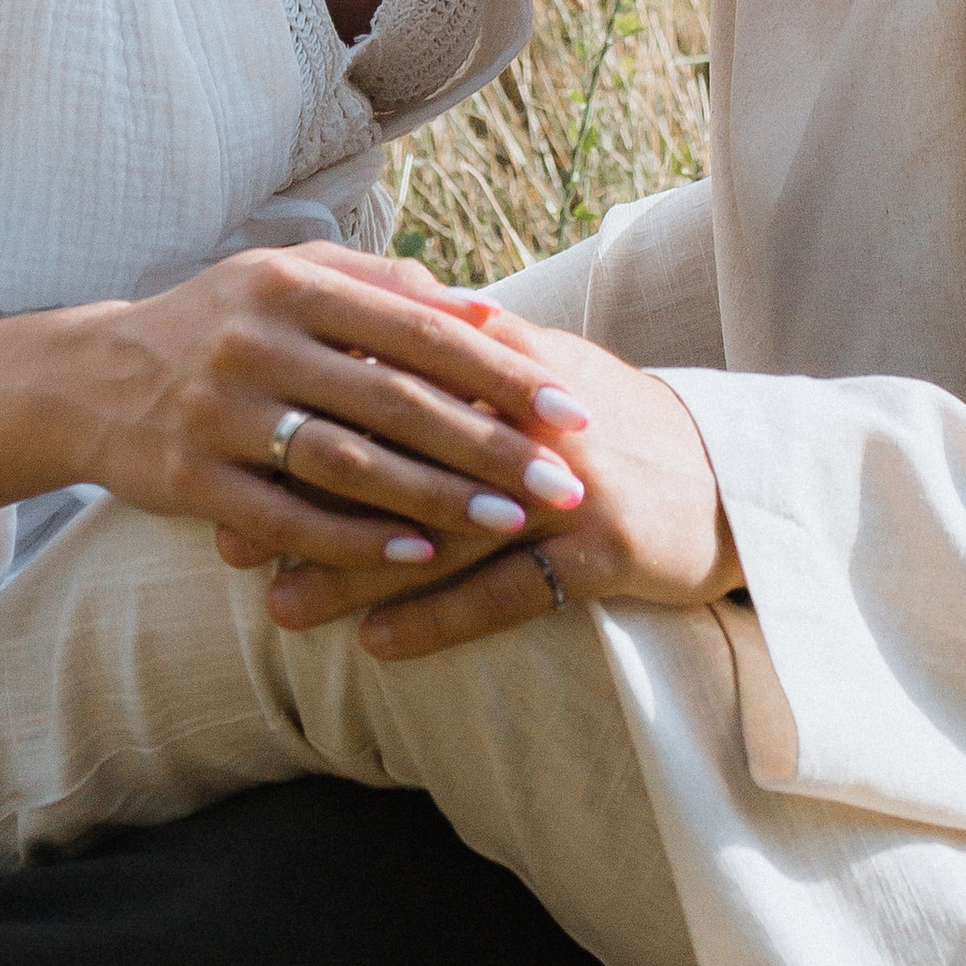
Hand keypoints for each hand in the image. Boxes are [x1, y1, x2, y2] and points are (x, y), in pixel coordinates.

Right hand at [61, 249, 593, 573]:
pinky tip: (417, 555)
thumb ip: (383, 289)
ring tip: (509, 522)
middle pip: (394, 398)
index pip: (419, 328)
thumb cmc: (218, 324)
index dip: (502, 370)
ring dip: (435, 496)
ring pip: (346, 461)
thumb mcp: (287, 280)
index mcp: (291, 283)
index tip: (571, 408)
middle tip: (563, 481)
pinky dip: (356, 539)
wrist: (89, 378)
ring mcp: (218, 410)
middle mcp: (255, 340)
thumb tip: (488, 310)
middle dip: (488, 443)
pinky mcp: (190, 477)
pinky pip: (287, 517)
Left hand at [237, 310, 739, 660]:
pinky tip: (378, 646)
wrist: (739, 480)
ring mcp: (570, 487)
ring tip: (280, 607)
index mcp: (508, 365)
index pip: (389, 380)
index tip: (235, 451)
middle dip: (307, 503)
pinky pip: (508, 591)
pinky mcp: (604, 551)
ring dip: (354, 572)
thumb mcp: (544, 372)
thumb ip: (459, 345)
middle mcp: (532, 421)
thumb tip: (363, 319)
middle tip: (226, 541)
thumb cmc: (617, 427)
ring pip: (440, 531)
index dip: (307, 417)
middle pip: (399, 458)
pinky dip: (439, 619)